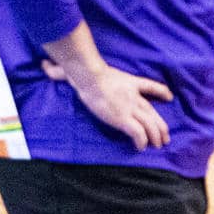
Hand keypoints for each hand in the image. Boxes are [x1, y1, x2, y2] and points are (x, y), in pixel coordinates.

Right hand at [42, 57, 172, 150]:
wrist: (90, 78)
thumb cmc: (85, 73)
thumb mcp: (80, 70)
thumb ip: (62, 70)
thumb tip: (44, 65)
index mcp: (129, 82)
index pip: (150, 87)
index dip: (162, 92)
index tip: (169, 97)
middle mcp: (134, 97)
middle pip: (154, 113)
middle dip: (161, 126)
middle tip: (165, 137)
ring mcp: (131, 109)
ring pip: (151, 125)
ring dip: (156, 136)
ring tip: (158, 145)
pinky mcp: (126, 120)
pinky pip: (139, 135)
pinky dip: (141, 142)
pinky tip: (140, 148)